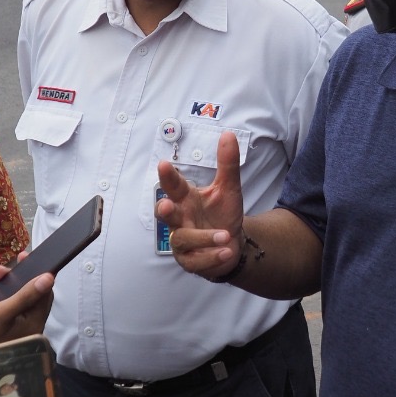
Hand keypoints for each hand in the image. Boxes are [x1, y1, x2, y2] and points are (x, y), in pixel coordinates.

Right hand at [0, 267, 53, 355]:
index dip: (37, 272)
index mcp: (35, 322)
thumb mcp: (1, 313)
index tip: (24, 257)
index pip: (45, 292)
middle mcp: (31, 325)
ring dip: (7, 285)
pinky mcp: (6, 331)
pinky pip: (8, 309)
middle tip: (4, 265)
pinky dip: (0, 297)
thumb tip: (50, 277)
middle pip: (31, 295)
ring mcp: (19, 329)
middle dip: (18, 277)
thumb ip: (25, 295)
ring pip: (19, 300)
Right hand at [155, 131, 243, 279]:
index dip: (167, 176)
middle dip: (165, 210)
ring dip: (203, 237)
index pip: (173, 186)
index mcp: (186, 199)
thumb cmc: (222, 214)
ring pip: (183, 239)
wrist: (232, 244)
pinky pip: (196, 261)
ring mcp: (182, 241)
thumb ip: (227, 164)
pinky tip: (226, 251)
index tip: (164, 164)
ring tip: (224, 235)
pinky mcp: (190, 261)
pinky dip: (212, 257)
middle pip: (165, 214)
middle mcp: (180, 219)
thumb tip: (228, 135)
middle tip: (168, 205)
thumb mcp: (229, 188)